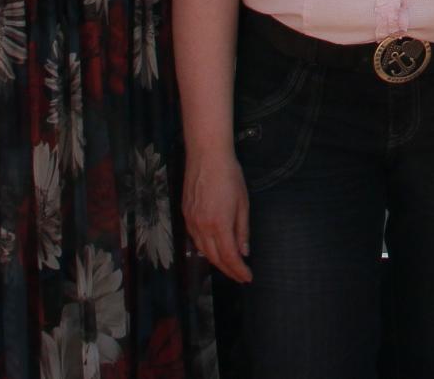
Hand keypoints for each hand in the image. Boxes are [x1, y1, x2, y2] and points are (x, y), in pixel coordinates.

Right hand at [184, 149, 252, 281]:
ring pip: (202, 250)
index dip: (238, 271)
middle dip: (228, 270)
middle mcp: (202, 227)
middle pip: (213, 258)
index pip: (229, 257)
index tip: (247, 278)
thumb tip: (243, 252)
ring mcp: (191, 221)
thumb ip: (242, 230)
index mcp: (219, 224)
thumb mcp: (243, 203)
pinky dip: (205, 248)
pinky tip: (213, 249)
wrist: (206, 156)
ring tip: (229, 266)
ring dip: (216, 261)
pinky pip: (195, 238)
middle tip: (239, 276)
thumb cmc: (229, 176)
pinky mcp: (185, 214)